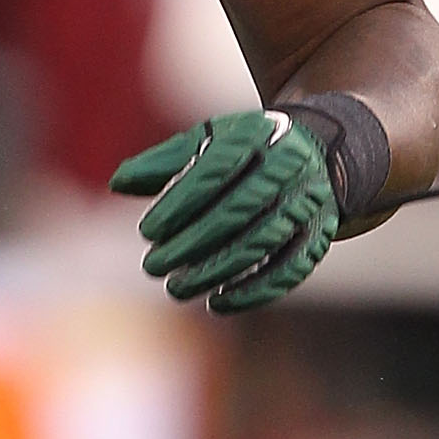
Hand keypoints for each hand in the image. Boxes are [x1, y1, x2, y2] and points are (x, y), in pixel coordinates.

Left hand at [109, 110, 337, 313]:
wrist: (316, 151)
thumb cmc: (243, 152)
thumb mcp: (206, 143)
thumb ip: (163, 162)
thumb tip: (118, 182)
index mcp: (257, 136)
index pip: (216, 171)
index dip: (180, 203)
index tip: (147, 231)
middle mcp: (288, 167)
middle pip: (239, 210)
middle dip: (193, 243)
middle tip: (153, 266)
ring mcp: (308, 201)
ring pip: (263, 242)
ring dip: (218, 270)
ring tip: (177, 288)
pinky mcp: (320, 233)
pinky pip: (292, 267)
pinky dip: (256, 290)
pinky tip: (219, 302)